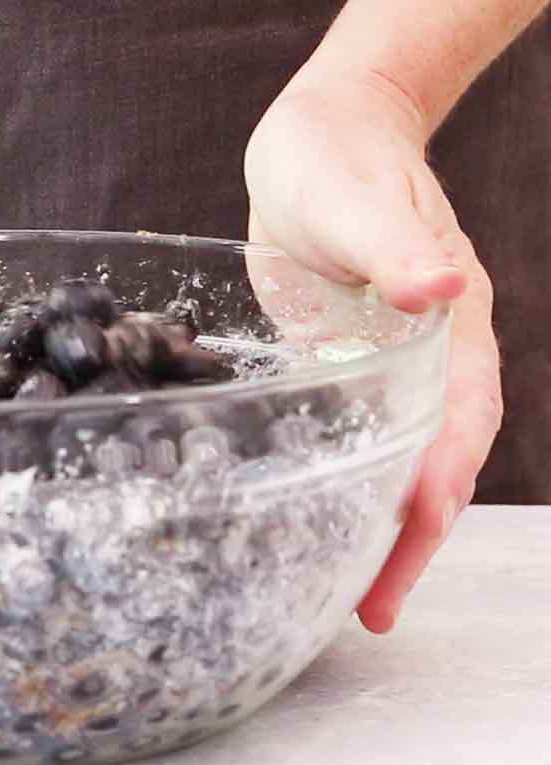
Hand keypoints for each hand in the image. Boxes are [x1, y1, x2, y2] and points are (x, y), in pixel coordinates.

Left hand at [245, 72, 501, 632]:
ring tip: (358, 596)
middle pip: (436, 462)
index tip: (414, 531)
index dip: (439, 478)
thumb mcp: (362, 200)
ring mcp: (387, 368)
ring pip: (399, 461)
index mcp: (449, 327)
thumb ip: (398, 246)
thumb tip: (442, 289)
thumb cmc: (341, 159)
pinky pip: (357, 440)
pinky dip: (349, 487)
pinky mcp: (344, 368)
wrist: (320, 142)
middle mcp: (428, 359)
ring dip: (382, 527)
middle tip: (376, 608)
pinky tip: (319, 527)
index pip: (458, 420)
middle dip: (412, 535)